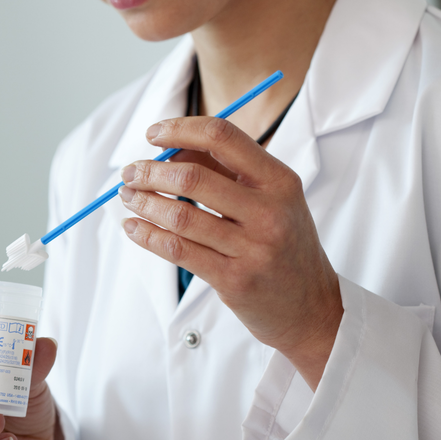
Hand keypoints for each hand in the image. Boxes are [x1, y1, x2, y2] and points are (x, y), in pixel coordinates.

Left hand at [119, 116, 342, 387]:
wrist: (312, 310)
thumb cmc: (284, 248)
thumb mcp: (272, 201)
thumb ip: (229, 173)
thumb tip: (173, 148)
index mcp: (280, 182)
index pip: (224, 138)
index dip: (181, 130)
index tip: (153, 133)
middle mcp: (270, 212)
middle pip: (193, 177)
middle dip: (151, 171)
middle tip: (130, 173)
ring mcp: (252, 249)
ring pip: (180, 215)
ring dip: (144, 202)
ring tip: (128, 197)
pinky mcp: (233, 280)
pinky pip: (178, 250)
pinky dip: (147, 235)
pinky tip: (133, 227)